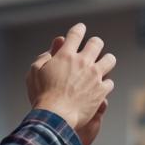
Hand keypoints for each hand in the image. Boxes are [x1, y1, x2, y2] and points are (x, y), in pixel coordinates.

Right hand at [25, 23, 115, 139]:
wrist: (55, 116)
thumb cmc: (41, 95)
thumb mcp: (34, 72)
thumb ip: (44, 56)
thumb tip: (54, 46)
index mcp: (65, 55)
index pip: (76, 33)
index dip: (79, 29)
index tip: (81, 28)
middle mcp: (83, 62)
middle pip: (97, 43)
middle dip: (95, 44)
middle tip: (92, 49)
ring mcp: (94, 76)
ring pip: (110, 59)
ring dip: (105, 61)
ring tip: (101, 66)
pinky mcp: (101, 91)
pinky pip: (110, 82)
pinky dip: (105, 84)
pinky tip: (99, 87)